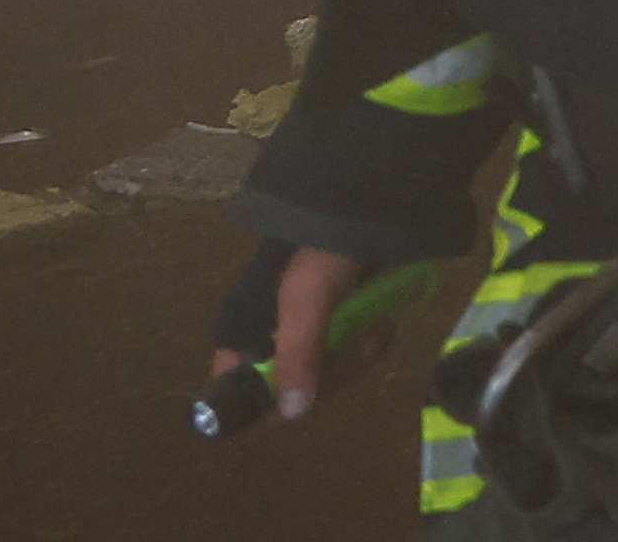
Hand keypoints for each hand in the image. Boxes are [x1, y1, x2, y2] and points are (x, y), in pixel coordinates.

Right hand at [206, 242, 365, 424]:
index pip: (235, 392)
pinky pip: (343, 356)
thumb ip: (298, 352)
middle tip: (365, 342)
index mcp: (241, 333)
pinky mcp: (333, 324)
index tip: (303, 401)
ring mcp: (301, 332)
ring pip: (322, 376)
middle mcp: (266, 337)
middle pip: (288, 390)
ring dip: (356, 358)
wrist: (367, 204)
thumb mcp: (308, 296)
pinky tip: (382, 325)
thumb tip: (292, 413)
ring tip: (379, 327)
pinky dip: (366, 346)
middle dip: (332, 374)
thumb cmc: (324, 246)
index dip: (266, 405)